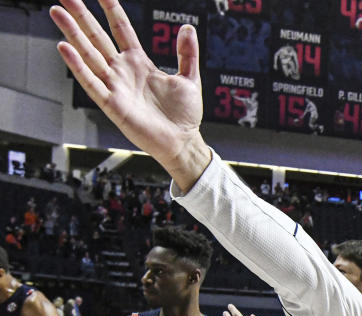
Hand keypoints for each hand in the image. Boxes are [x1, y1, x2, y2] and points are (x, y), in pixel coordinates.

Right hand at [50, 0, 208, 188]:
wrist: (183, 142)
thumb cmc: (185, 116)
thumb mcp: (190, 78)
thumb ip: (187, 53)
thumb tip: (188, 27)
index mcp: (139, 63)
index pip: (121, 29)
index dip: (112, 10)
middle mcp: (123, 72)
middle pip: (97, 37)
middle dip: (81, 16)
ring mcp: (115, 86)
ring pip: (89, 55)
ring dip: (72, 34)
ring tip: (57, 12)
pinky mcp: (112, 104)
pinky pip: (91, 82)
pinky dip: (77, 66)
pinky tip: (64, 47)